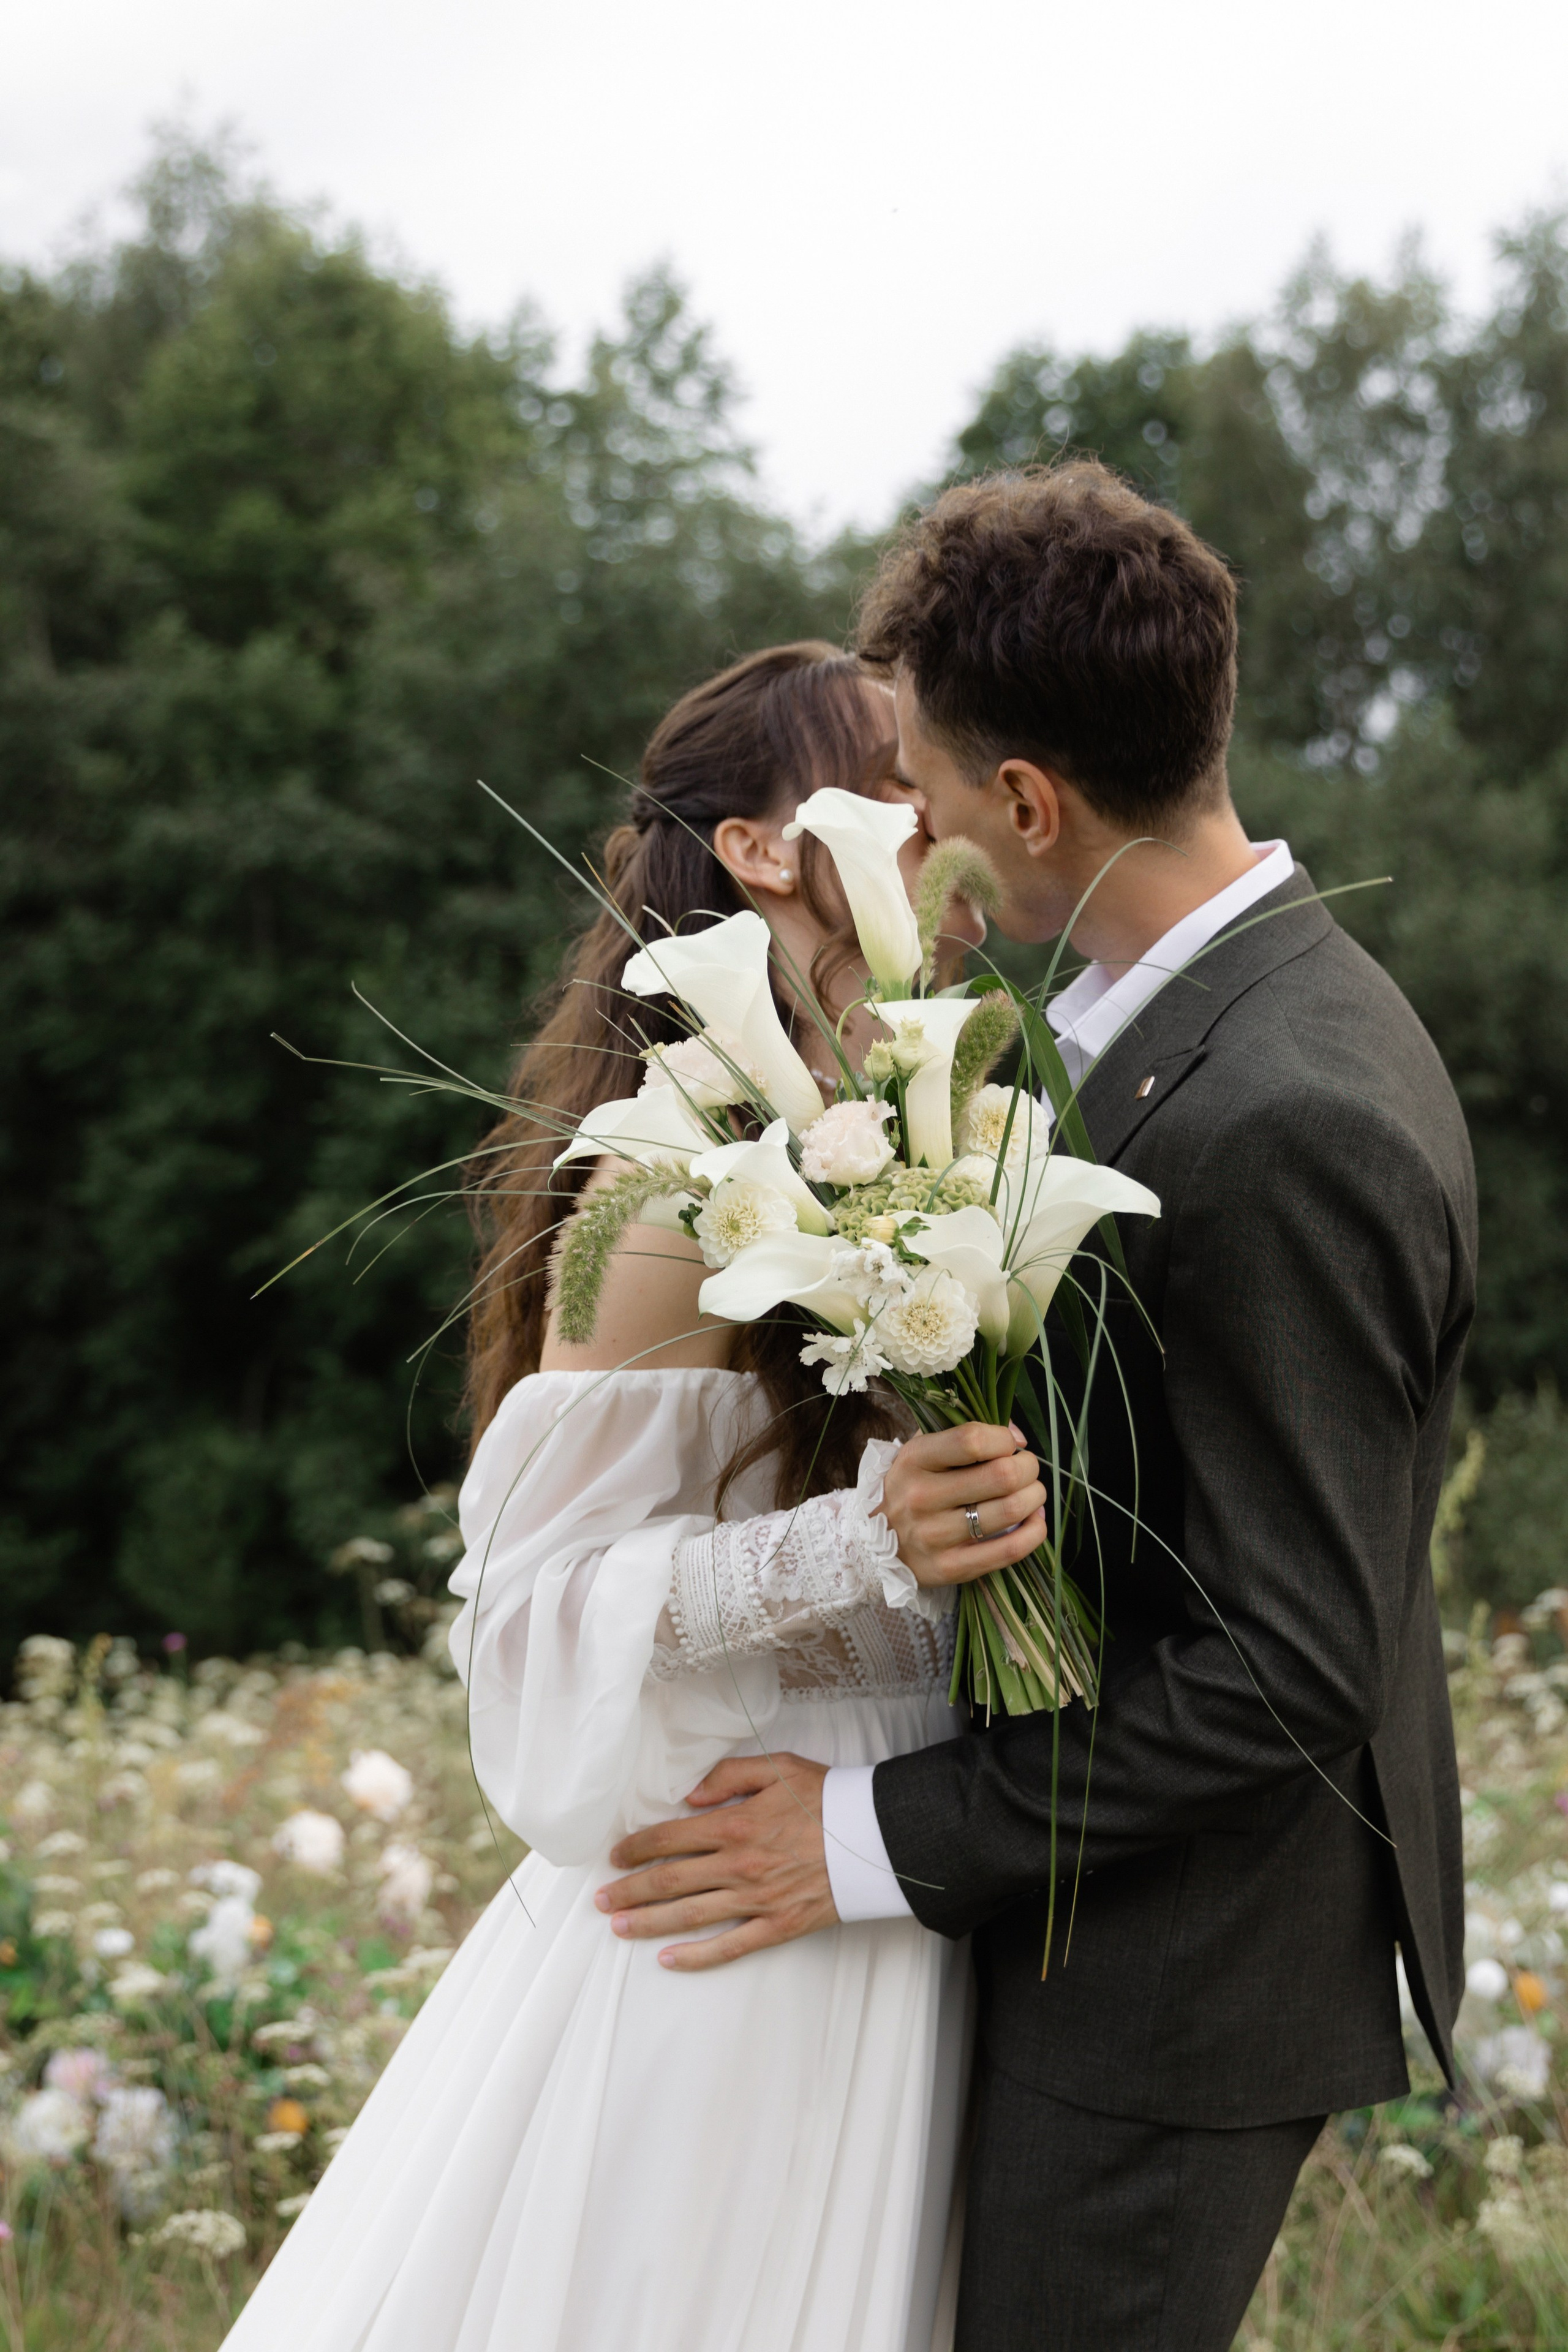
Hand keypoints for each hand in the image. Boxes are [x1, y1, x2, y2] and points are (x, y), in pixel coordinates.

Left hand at [595, 1753, 834, 1971]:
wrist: (875, 1837)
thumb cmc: (828, 1797)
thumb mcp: (778, 1768)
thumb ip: (728, 1776)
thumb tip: (688, 1796)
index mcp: (735, 1824)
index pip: (670, 1838)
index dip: (637, 1847)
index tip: (615, 1855)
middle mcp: (739, 1865)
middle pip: (670, 1881)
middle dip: (630, 1890)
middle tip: (601, 1899)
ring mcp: (757, 1900)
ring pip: (690, 1916)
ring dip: (648, 1922)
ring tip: (619, 1927)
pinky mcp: (777, 1925)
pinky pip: (729, 1947)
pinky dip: (695, 1957)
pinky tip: (667, 1960)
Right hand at [879, 1421, 1045, 1589]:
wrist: (872, 1543)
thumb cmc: (912, 1487)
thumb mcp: (923, 1452)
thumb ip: (964, 1435)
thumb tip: (1017, 1437)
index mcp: (914, 1459)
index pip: (972, 1440)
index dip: (1004, 1439)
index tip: (1010, 1444)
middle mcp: (920, 1497)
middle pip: (1001, 1475)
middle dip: (1028, 1467)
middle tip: (1026, 1469)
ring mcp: (934, 1536)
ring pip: (1010, 1510)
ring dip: (1034, 1497)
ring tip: (1031, 1493)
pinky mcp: (949, 1568)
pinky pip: (1009, 1550)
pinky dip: (1034, 1533)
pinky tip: (1034, 1522)